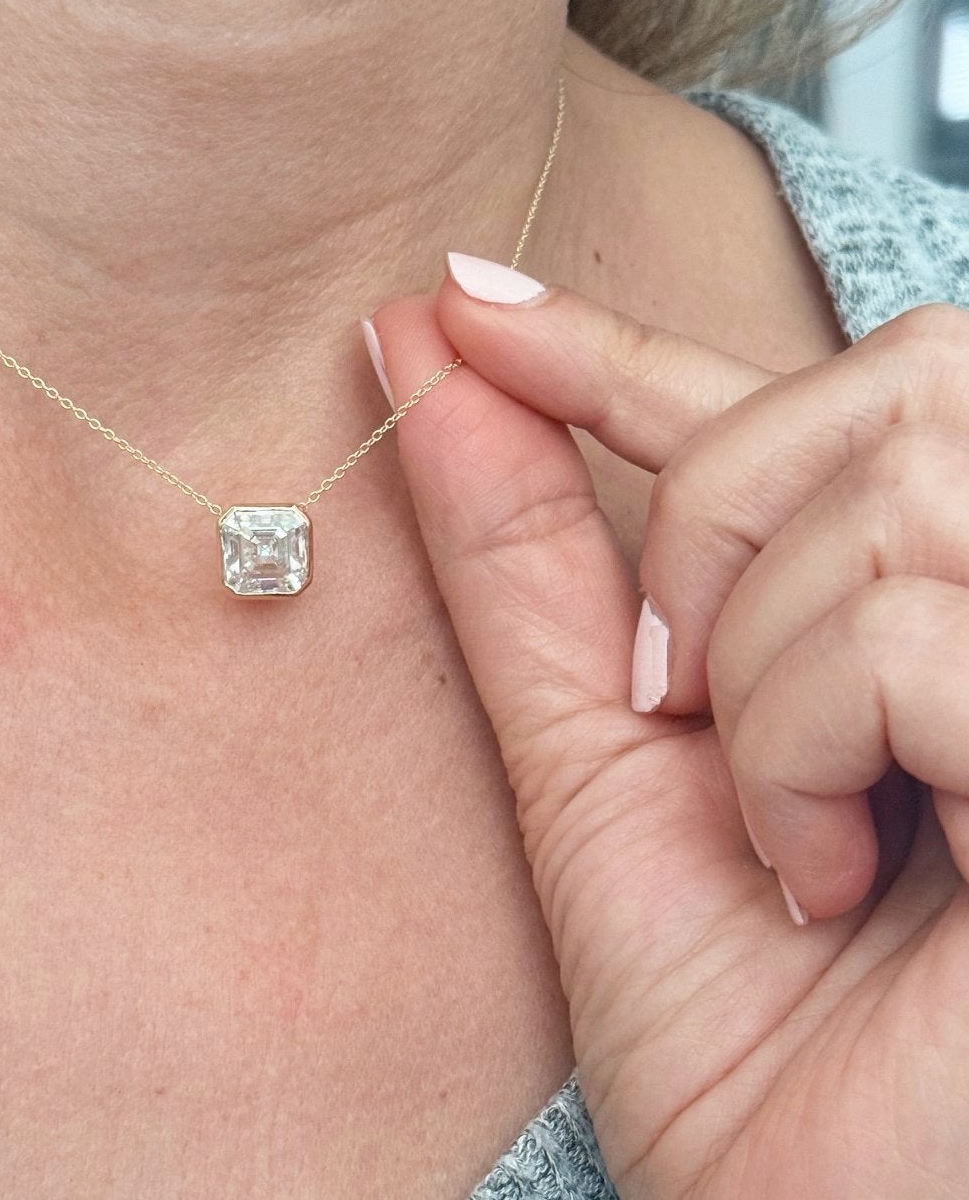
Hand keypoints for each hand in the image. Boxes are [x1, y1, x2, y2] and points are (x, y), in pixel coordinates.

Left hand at [367, 256, 968, 1199]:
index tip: (464, 299)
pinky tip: (837, 872)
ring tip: (781, 821)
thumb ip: (527, 559)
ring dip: (757, 662)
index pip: (772, 396)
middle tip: (676, 696)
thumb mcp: (598, 765)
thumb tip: (425, 357)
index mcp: (918, 599)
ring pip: (895, 494)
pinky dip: (806, 746)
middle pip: (884, 385)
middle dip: (711, 520)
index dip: (614, 336)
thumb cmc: (745, 1043)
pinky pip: (911, 632)